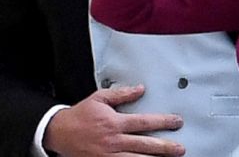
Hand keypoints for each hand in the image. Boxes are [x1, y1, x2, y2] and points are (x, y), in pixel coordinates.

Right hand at [43, 85, 184, 156]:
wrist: (59, 133)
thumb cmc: (80, 116)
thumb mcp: (99, 99)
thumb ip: (121, 94)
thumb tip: (140, 89)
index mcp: (114, 122)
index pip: (144, 122)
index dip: (163, 122)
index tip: (176, 122)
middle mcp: (114, 140)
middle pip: (145, 145)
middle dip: (165, 147)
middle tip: (180, 148)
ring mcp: (109, 155)